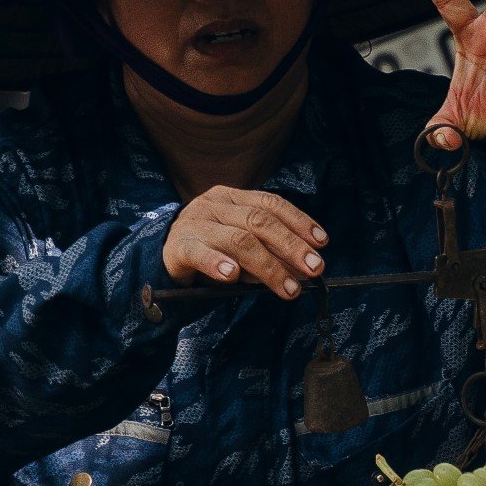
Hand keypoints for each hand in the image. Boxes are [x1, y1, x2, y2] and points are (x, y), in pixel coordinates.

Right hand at [161, 187, 326, 298]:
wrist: (164, 261)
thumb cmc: (212, 252)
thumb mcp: (244, 248)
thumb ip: (270, 252)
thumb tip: (304, 267)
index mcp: (232, 198)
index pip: (270, 204)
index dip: (299, 221)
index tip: (322, 242)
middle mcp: (213, 205)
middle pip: (258, 221)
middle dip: (291, 246)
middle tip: (314, 268)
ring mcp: (194, 223)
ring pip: (237, 240)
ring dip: (268, 266)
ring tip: (288, 288)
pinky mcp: (177, 247)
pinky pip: (200, 253)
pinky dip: (217, 263)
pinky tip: (232, 275)